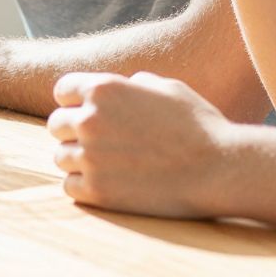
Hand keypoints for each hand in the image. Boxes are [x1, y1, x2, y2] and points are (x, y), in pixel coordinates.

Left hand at [47, 71, 234, 218]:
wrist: (219, 169)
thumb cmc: (199, 125)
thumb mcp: (168, 88)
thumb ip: (134, 85)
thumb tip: (123, 87)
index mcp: (103, 89)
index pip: (63, 90)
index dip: (76, 101)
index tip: (89, 112)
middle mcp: (89, 120)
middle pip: (56, 125)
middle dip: (74, 131)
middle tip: (100, 142)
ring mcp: (90, 157)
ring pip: (61, 157)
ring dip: (79, 160)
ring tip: (108, 165)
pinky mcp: (97, 191)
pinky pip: (70, 187)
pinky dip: (84, 186)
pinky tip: (107, 184)